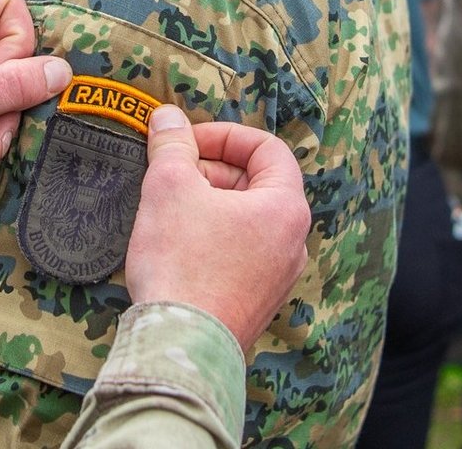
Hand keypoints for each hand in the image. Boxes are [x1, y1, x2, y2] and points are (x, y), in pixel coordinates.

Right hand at [124, 107, 310, 350]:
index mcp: (286, 208)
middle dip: (212, 169)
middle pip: (257, 184)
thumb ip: (171, 146)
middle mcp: (293, 242)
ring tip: (170, 207)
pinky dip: (212, 235)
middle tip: (172, 172)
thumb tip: (167, 118)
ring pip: (247, 220)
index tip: (187, 142)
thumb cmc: (182, 263)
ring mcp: (278, 276)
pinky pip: (240, 252)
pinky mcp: (256, 301)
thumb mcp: (169, 187)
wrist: (181, 344)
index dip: (225, 135)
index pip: (268, 149)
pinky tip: (176, 244)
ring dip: (210, 202)